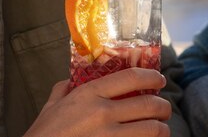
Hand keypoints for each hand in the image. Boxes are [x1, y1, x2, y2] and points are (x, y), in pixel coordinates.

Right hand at [24, 68, 170, 136]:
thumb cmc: (43, 134)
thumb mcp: (51, 106)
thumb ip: (64, 89)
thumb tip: (71, 80)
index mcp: (89, 94)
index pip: (131, 78)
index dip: (151, 76)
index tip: (158, 79)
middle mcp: (103, 113)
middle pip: (149, 105)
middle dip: (163, 106)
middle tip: (163, 108)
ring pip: (153, 130)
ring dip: (162, 129)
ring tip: (161, 128)